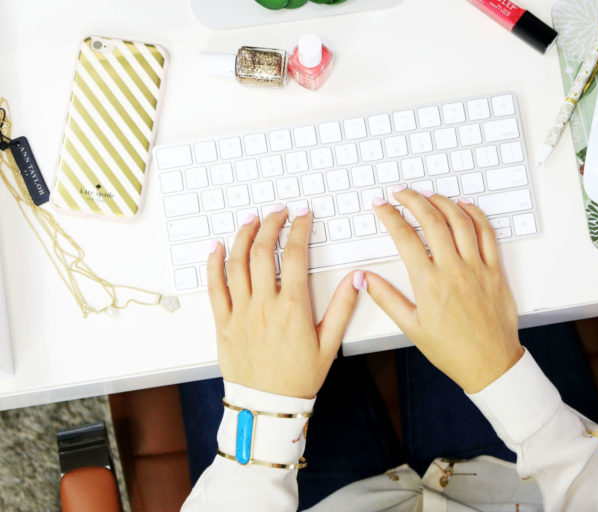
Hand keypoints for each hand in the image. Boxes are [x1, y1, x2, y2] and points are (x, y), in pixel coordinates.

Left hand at [207, 206, 362, 398]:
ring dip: (243, 236)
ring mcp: (240, 312)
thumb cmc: (299, 377)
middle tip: (278, 212)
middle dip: (271, 225)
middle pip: (262, 251)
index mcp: (292, 307)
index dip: (299, 230)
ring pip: (236, 263)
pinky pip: (215, 287)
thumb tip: (357, 278)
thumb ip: (343, 307)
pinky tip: (217, 248)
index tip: (303, 216)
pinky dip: (213, 264)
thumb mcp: (329, 344)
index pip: (295, 255)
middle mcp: (264, 305)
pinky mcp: (223, 322)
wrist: (267, 406)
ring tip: (251, 220)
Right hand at [367, 189, 523, 392]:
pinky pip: (487, 234)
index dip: (390, 216)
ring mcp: (477, 268)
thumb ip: (386, 298)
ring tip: (428, 194)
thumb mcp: (411, 327)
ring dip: (442, 201)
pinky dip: (475, 215)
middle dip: (413, 199)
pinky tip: (464, 206)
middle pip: (431, 221)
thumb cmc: (451, 350)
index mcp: (429, 284)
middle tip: (401, 191)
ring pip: (460, 221)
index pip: (404, 237)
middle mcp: (453, 270)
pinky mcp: (495, 270)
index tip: (381, 205)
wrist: (489, 364)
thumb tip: (364, 279)